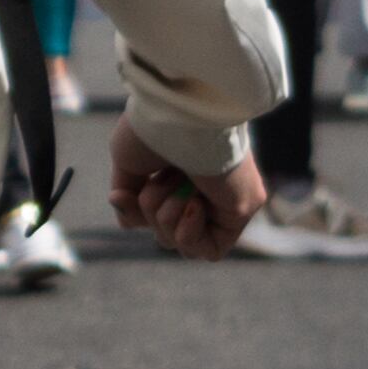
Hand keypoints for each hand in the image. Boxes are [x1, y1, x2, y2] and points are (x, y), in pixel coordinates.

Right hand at [108, 123, 263, 258]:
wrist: (178, 117)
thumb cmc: (153, 130)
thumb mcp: (129, 166)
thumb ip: (130, 200)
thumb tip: (129, 224)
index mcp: (178, 173)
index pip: (155, 215)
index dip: (136, 213)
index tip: (125, 194)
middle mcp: (203, 186)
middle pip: (166, 232)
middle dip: (152, 213)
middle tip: (161, 180)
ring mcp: (223, 198)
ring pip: (184, 243)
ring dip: (168, 218)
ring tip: (179, 186)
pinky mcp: (242, 209)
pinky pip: (212, 251)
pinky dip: (190, 234)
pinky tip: (195, 203)